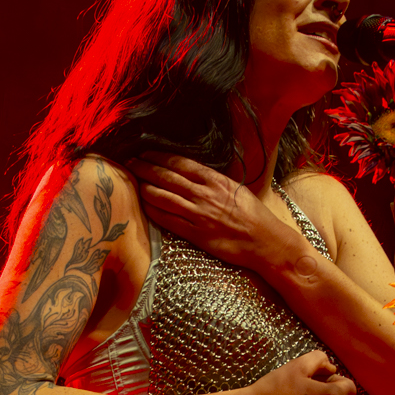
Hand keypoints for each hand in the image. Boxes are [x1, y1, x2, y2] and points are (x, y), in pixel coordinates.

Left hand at [126, 153, 292, 271]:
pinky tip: (145, 204)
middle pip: (167, 177)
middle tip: (129, 161)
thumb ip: (214, 180)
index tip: (145, 151)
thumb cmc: (254, 215)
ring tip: (134, 180)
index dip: (159, 156)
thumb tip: (195, 172)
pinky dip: (155, 211)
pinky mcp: (197, 234)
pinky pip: (169, 220)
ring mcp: (200, 215)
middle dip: (145, 167)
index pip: (181, 164)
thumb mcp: (236, 188)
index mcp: (216, 180)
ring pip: (164, 197)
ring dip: (146, 187)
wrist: (265, 242)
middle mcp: (206, 195)